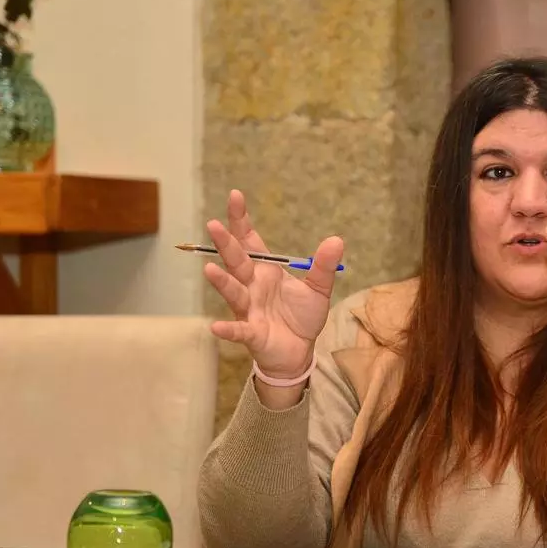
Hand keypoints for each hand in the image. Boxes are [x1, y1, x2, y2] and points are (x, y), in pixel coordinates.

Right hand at [203, 189, 344, 379]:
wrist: (299, 351)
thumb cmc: (301, 317)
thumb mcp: (318, 289)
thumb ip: (323, 266)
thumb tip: (337, 239)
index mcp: (266, 271)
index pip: (250, 241)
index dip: (242, 220)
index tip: (235, 196)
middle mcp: (252, 286)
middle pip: (237, 262)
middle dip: (226, 244)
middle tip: (213, 225)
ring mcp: (248, 309)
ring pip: (233, 292)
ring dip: (222, 282)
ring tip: (209, 269)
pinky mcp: (251, 333)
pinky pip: (238, 330)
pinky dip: (228, 330)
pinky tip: (215, 327)